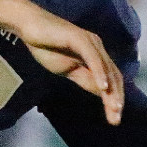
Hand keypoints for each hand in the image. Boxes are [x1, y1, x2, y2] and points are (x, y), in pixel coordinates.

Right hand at [15, 6, 123, 124]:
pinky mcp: (79, 38)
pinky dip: (99, 73)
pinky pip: (93, 58)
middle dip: (116, 99)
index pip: (112, 79)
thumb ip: (85, 79)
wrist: (29, 26)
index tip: (114, 119)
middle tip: (116, 120)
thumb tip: (102, 93)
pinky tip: (102, 87)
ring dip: (111, 90)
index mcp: (96, 55)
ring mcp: (90, 41)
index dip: (115, 98)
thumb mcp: (68, 70)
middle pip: (114, 76)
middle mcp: (97, 47)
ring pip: (106, 69)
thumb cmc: (46, 46)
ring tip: (113, 108)